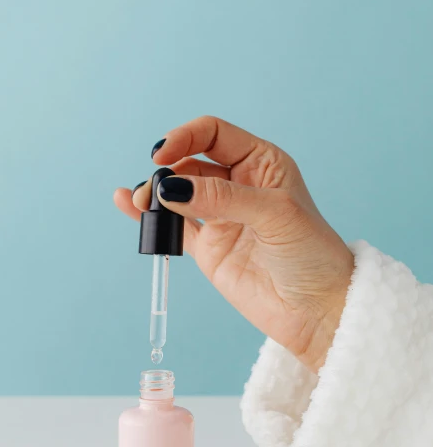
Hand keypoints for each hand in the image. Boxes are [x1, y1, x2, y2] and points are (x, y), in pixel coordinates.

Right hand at [114, 116, 353, 372]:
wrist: (318, 311)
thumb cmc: (312, 255)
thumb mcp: (274, 214)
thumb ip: (221, 197)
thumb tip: (169, 187)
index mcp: (261, 163)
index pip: (214, 135)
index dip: (186, 137)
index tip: (162, 155)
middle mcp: (239, 184)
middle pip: (189, 162)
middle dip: (167, 170)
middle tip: (153, 191)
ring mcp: (221, 216)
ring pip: (177, 192)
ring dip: (155, 192)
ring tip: (142, 204)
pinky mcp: (209, 247)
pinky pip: (173, 225)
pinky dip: (150, 215)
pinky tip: (127, 204)